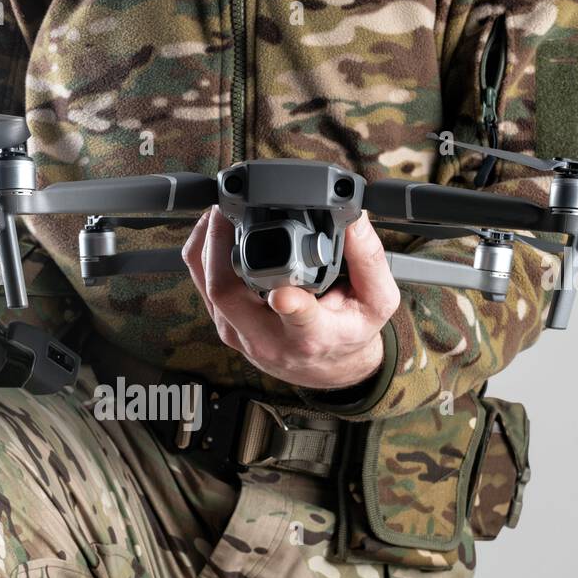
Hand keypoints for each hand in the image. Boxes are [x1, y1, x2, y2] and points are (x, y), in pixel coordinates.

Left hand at [182, 209, 399, 390]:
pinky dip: (203, 252)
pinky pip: (201, 284)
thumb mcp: (376, 300)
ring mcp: (239, 333)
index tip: (283, 292)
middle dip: (220, 246)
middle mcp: (268, 338)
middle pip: (228, 294)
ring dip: (208, 244)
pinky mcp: (223, 324)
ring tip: (222, 211)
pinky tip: (214, 230)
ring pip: (207, 286)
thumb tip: (355, 215)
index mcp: (311, 335)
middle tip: (230, 210)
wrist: (323, 366)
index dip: (289, 305)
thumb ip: (368, 258)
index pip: (296, 319)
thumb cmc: (348, 333)